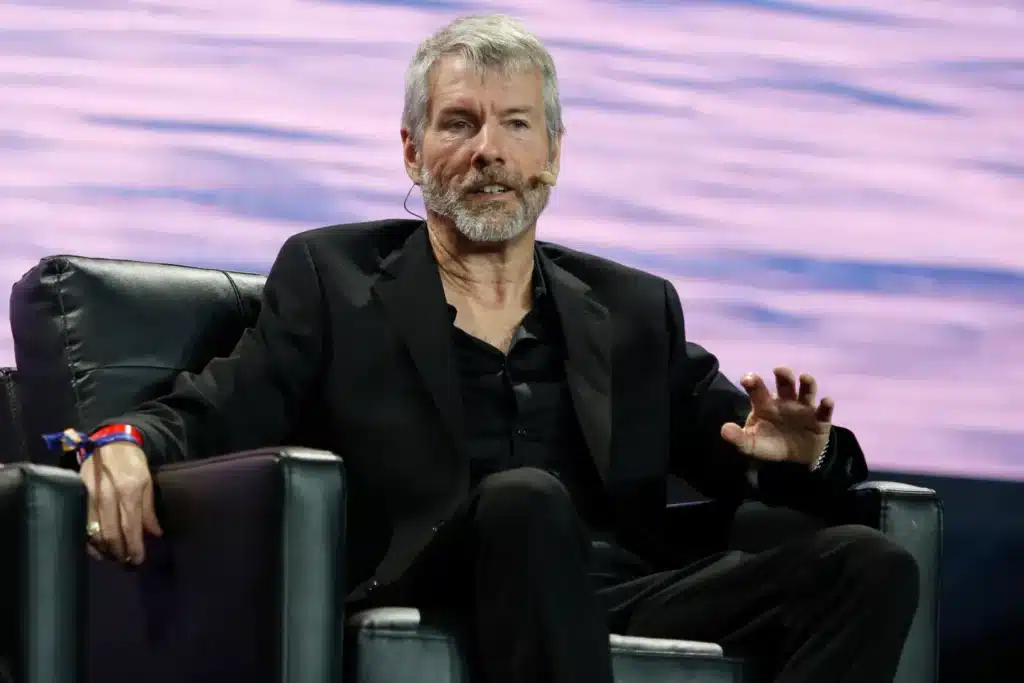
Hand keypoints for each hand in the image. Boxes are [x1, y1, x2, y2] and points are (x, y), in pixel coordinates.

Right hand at [79, 442, 162, 563]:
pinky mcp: (78, 497)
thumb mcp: (148, 482)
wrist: (109, 443)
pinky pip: (82, 525)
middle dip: (119, 553)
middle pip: (111, 534)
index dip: (134, 547)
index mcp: (129, 491)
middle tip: (127, 563)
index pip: (131, 527)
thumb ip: (149, 510)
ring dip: (105, 550)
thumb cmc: (133, 463)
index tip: (138, 560)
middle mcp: (108, 496)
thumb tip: (155, 533)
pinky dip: (89, 541)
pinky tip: (98, 548)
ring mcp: (90, 497)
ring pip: (94, 533)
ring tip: (114, 558)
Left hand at [720, 367, 833, 467]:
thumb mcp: (751, 445)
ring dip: (807, 382)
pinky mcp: (820, 419)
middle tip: (779, 370)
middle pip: (784, 383)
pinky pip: (824, 410)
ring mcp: (803, 408)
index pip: (757, 389)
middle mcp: (785, 401)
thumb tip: (724, 429)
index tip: (749, 378)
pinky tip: (826, 401)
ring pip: (806, 390)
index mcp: (765, 404)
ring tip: (805, 377)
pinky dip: (826, 404)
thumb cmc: (769, 444)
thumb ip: (738, 438)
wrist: (794, 462)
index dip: (753, 382)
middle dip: (783, 374)